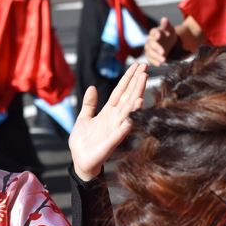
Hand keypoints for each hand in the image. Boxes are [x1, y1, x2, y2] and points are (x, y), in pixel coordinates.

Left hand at [69, 63, 147, 180]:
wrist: (80, 160)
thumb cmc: (83, 141)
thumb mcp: (83, 118)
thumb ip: (89, 104)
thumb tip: (91, 87)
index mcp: (108, 112)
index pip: (121, 92)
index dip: (128, 78)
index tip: (137, 65)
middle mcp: (115, 117)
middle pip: (128, 95)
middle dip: (136, 81)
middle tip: (145, 65)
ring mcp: (116, 127)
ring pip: (130, 107)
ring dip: (137, 92)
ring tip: (144, 78)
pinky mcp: (114, 138)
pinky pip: (125, 126)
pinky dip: (132, 116)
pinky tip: (138, 104)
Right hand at [144, 17, 177, 66]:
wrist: (168, 42)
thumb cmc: (168, 34)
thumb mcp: (170, 28)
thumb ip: (166, 25)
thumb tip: (164, 19)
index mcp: (153, 32)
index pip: (152, 32)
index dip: (155, 34)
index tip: (159, 36)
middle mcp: (149, 40)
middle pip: (150, 44)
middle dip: (156, 48)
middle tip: (163, 52)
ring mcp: (149, 49)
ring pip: (150, 53)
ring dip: (156, 57)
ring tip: (164, 60)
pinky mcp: (150, 56)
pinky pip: (150, 59)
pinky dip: (154, 62)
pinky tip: (160, 64)